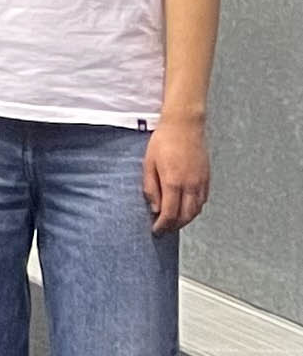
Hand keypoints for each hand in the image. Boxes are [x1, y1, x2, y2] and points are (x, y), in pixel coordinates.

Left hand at [143, 113, 209, 233]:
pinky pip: (203, 200)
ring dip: (186, 220)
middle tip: (164, 229)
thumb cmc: (164, 141)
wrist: (184, 125)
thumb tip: (154, 208)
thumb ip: (151, 188)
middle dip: (174, 226)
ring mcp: (201, 181)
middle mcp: (191, 185)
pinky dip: (195, 209)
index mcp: (174, 182)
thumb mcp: (149, 164)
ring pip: (197, 210)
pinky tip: (186, 208)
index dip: (163, 225)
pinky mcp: (207, 177)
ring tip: (174, 222)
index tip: (156, 230)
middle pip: (186, 216)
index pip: (170, 214)